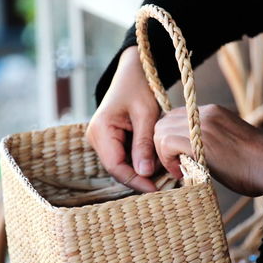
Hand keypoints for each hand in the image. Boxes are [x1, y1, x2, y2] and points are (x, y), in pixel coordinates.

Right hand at [86, 46, 159, 191]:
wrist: (132, 73)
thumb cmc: (139, 88)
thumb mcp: (146, 114)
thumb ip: (144, 144)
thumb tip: (144, 174)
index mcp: (100, 130)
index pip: (116, 166)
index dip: (136, 180)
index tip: (158, 189)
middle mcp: (96, 138)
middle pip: (117, 168)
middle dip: (140, 177)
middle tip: (165, 184)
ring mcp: (101, 140)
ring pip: (121, 165)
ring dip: (141, 170)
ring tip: (164, 173)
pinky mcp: (110, 140)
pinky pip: (124, 157)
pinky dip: (140, 161)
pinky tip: (156, 162)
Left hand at [154, 104, 262, 203]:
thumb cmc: (253, 164)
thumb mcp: (225, 143)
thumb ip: (204, 140)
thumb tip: (183, 151)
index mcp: (211, 112)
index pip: (174, 117)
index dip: (168, 138)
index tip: (174, 158)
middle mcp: (204, 112)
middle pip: (163, 122)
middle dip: (161, 145)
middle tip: (172, 165)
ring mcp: (201, 123)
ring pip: (161, 131)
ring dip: (163, 153)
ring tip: (177, 170)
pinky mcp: (199, 138)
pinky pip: (167, 142)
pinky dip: (167, 159)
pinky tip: (180, 172)